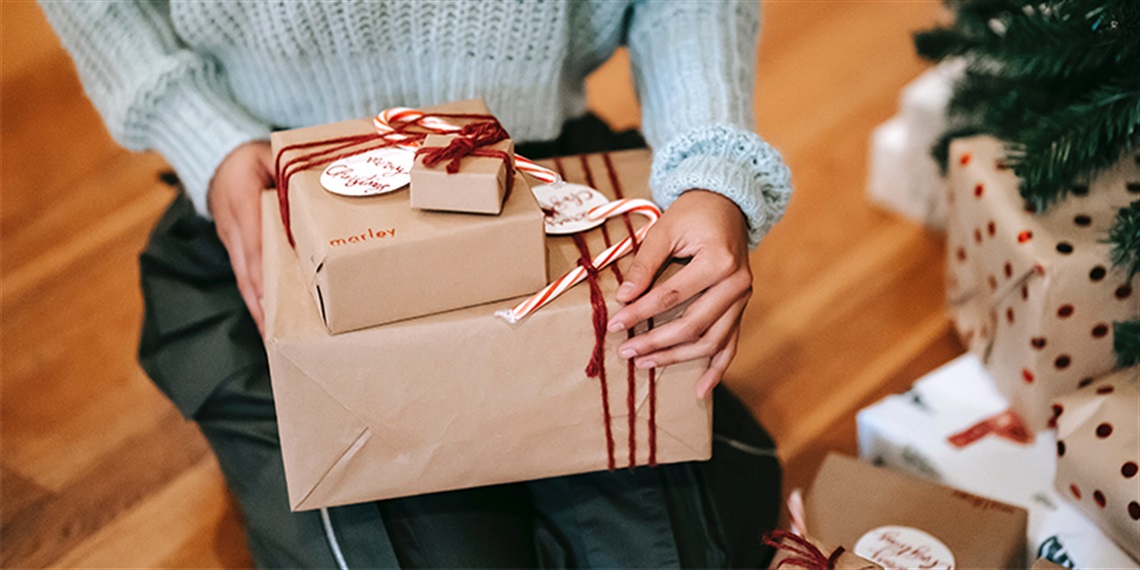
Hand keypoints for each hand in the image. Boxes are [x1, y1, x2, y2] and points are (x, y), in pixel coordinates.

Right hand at [208, 140, 273, 333]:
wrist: (217, 157)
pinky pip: (245, 274)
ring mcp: (230, 238)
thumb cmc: (252, 156)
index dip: (264, 270)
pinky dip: (256, 298)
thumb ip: (292, 172)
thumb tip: (323, 188)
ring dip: (258, 308)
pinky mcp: (234, 246)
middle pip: (248, 269)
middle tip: (277, 334)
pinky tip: (269, 319)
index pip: (254, 240)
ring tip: (273, 338)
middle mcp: (233, 225)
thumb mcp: (271, 154)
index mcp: (242, 199)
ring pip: (244, 278)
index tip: (274, 297)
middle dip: (262, 303)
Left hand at [606, 190, 751, 398]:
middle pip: (693, 325)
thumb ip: (645, 264)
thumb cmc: (693, 213)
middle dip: (656, 341)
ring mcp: (743, 299)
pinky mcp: (741, 307)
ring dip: (677, 358)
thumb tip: (624, 298)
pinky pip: (731, 343)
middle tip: (626, 350)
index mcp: (719, 261)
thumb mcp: (665, 229)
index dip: (640, 312)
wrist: (727, 203)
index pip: (672, 296)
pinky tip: (701, 390)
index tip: (614, 324)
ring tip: (645, 364)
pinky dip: (717, 369)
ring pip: (711, 341)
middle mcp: (737, 284)